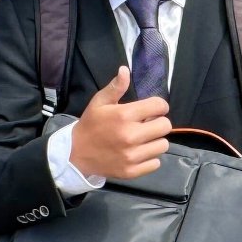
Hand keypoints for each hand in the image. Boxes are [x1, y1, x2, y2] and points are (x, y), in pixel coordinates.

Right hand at [68, 67, 171, 181]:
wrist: (75, 154)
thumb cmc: (90, 125)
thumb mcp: (99, 102)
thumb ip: (115, 87)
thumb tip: (125, 70)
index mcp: (124, 115)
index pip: (160, 106)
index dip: (159, 106)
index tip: (153, 110)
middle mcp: (130, 136)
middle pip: (166, 126)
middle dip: (159, 123)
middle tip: (148, 125)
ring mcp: (132, 156)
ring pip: (163, 145)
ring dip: (155, 141)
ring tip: (143, 139)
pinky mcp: (132, 171)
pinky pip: (156, 163)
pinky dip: (150, 158)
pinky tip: (138, 153)